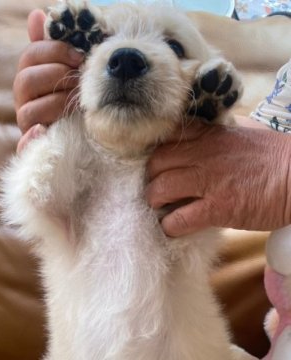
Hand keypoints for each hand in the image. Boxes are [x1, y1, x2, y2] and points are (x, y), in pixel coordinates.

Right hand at [14, 9, 83, 151]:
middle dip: (56, 76)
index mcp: (30, 74)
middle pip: (26, 80)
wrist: (78, 127)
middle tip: (79, 80)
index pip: (31, 56)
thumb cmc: (72, 93)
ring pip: (29, 110)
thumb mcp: (66, 68)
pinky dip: (31, 138)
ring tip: (76, 103)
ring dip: (55, 103)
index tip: (79, 57)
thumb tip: (36, 14)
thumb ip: (52, 46)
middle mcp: (24, 97)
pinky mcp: (32, 142)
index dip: (55, 52)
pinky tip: (42, 131)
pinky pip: (24, 143)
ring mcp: (26, 120)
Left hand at [146, 123, 290, 236]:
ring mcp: (207, 181)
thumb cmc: (273, 156)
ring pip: (159, 190)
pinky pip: (178, 219)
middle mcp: (201, 155)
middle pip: (155, 164)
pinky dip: (171, 226)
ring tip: (162, 209)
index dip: (155, 154)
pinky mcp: (216, 208)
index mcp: (207, 136)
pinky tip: (175, 227)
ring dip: (155, 203)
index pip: (166, 138)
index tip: (156, 166)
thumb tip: (202, 138)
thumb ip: (218, 135)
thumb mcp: (242, 134)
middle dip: (151, 179)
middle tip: (157, 190)